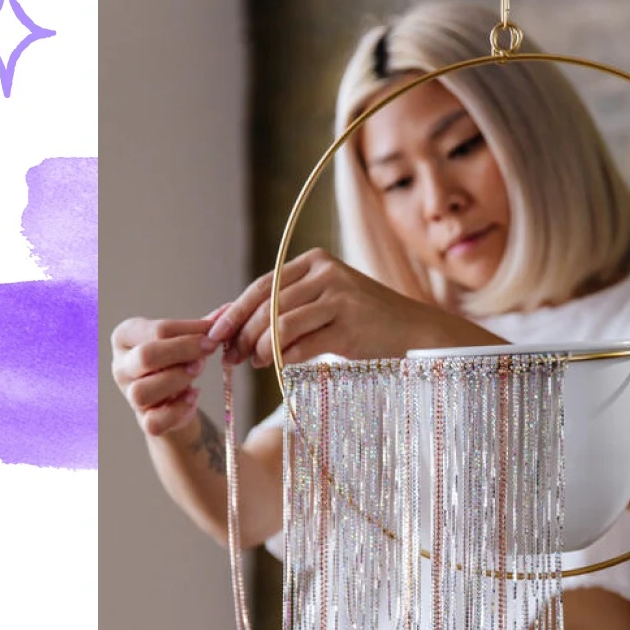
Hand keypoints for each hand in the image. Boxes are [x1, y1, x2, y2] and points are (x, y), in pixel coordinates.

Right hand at [111, 304, 229, 436]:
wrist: (172, 399)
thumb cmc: (176, 361)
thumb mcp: (186, 340)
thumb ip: (204, 327)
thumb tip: (230, 309)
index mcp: (125, 336)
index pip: (157, 330)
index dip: (191, 331)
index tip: (215, 332)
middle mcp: (120, 366)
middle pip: (146, 356)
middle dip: (183, 352)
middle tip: (208, 351)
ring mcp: (128, 395)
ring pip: (143, 391)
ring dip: (177, 380)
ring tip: (197, 373)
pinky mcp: (143, 420)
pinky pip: (154, 421)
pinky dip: (178, 410)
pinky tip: (193, 396)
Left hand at [205, 249, 457, 367]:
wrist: (415, 334)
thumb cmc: (365, 324)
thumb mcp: (324, 306)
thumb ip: (284, 308)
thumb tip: (227, 320)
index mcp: (315, 262)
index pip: (262, 286)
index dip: (233, 311)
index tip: (213, 334)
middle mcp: (326, 273)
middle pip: (267, 304)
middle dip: (241, 333)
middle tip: (229, 356)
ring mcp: (340, 297)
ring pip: (280, 323)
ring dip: (259, 348)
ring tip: (254, 364)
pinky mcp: (350, 325)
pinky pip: (302, 344)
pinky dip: (283, 358)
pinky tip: (277, 367)